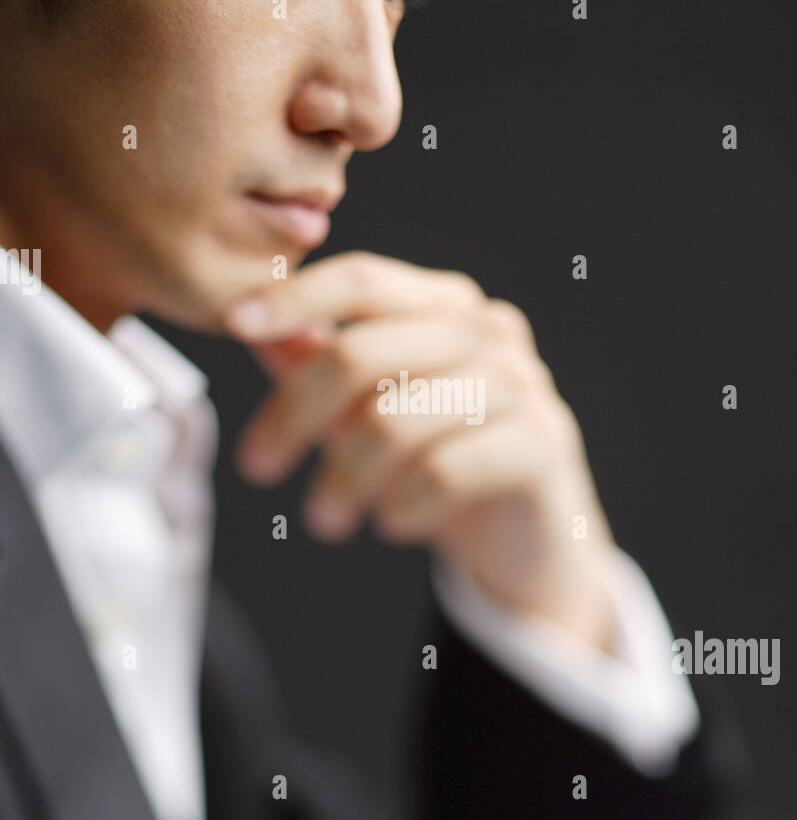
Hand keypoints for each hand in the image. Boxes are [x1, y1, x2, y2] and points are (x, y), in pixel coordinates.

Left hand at [223, 251, 617, 652]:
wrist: (529, 539)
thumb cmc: (443, 462)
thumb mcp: (371, 409)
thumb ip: (318, 362)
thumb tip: (250, 323)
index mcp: (446, 305)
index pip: (362, 279)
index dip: (294, 297)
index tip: (232, 323)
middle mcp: (489, 331)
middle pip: (362, 353)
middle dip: (295, 414)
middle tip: (256, 466)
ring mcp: (522, 385)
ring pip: (395, 422)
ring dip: (343, 478)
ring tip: (325, 519)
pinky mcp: (542, 446)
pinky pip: (444, 471)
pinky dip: (401, 506)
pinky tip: (392, 524)